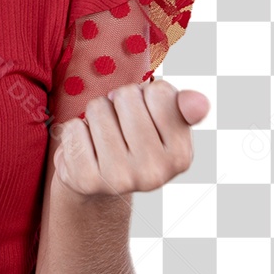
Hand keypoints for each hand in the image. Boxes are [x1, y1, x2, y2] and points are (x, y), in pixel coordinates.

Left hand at [52, 78, 210, 200]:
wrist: (99, 181)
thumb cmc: (133, 139)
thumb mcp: (162, 122)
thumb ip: (181, 107)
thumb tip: (199, 102)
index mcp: (180, 156)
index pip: (160, 93)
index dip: (145, 95)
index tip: (143, 113)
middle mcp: (155, 173)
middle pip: (126, 97)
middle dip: (117, 102)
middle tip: (118, 124)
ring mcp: (120, 179)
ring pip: (98, 109)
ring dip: (95, 116)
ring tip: (101, 136)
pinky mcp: (86, 180)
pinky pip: (73, 128)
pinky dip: (75, 130)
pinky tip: (85, 147)